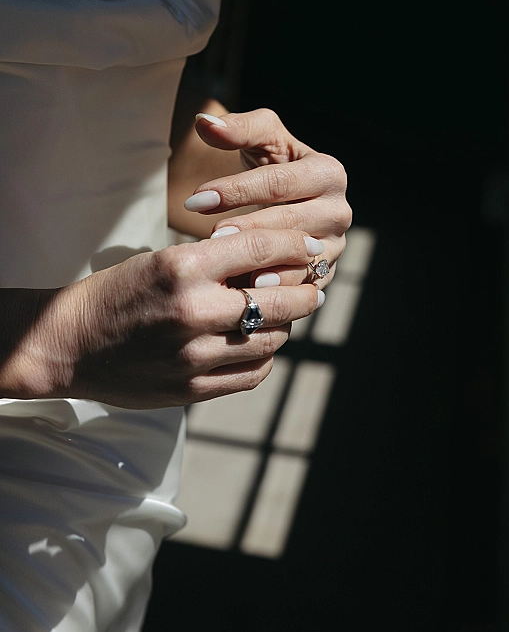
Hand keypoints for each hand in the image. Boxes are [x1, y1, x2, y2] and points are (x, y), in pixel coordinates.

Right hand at [1, 229, 324, 408]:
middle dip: (307, 291)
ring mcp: (194, 355)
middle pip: (278, 299)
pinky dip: (265, 357)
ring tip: (286, 316)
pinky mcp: (192, 388)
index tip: (315, 245)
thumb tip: (275, 264)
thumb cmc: (115, 294)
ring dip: (286, 325)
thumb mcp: (161, 261)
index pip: (260, 248)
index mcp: (182, 268)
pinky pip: (252, 374)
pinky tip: (260, 345)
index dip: (296, 243)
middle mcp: (193, 311)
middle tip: (317, 287)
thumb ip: (216, 263)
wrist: (68, 344)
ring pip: (271, 340)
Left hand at [184, 108, 351, 288]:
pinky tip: (244, 290)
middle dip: (249, 229)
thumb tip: (204, 123)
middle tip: (211, 236)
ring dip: (263, 264)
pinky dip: (274, 290)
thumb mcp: (261, 140)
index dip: (237, 190)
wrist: (290, 199)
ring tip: (228, 267)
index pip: (279, 183)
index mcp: (329, 173)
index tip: (197, 199)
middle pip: (291, 222)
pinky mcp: (324, 275)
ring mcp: (335, 247)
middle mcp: (340, 211)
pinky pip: (299, 287)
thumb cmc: (273, 163)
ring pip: (298, 259)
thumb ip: (236, 128)